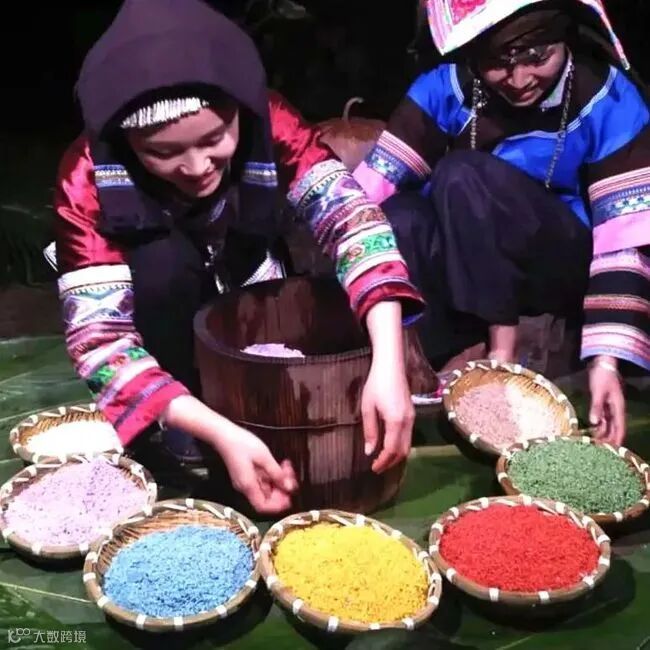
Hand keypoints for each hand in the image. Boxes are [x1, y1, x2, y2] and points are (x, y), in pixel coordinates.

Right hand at [162, 395, 296, 513]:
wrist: (223, 434)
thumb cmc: (241, 443)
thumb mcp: (263, 457)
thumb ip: (276, 473)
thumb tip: (288, 486)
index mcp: (248, 485)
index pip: (262, 506)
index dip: (277, 506)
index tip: (289, 498)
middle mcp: (245, 486)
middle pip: (266, 498)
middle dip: (281, 489)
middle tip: (290, 478)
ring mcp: (245, 480)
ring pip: (265, 488)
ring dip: (278, 480)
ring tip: (286, 468)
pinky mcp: (245, 474)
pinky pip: (261, 480)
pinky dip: (271, 474)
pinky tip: (278, 465)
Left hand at [361, 360, 414, 472]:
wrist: (392, 365)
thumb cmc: (376, 384)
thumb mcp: (368, 407)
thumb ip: (370, 430)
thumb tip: (369, 451)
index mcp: (396, 422)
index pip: (392, 450)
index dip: (383, 462)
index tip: (373, 469)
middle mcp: (408, 422)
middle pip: (403, 451)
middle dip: (391, 462)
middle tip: (378, 468)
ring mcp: (412, 418)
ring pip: (408, 444)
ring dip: (396, 455)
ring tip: (383, 459)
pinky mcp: (412, 413)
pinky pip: (409, 436)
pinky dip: (400, 445)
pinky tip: (390, 445)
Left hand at [588, 356, 625, 446]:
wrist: (601, 364)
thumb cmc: (602, 377)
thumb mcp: (598, 392)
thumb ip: (596, 407)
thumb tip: (595, 423)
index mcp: (618, 407)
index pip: (620, 427)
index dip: (618, 439)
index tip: (615, 451)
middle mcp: (616, 409)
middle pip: (615, 428)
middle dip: (610, 439)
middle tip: (602, 451)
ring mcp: (609, 407)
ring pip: (608, 424)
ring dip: (603, 434)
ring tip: (596, 444)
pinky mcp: (602, 404)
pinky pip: (602, 418)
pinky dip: (598, 426)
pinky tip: (593, 432)